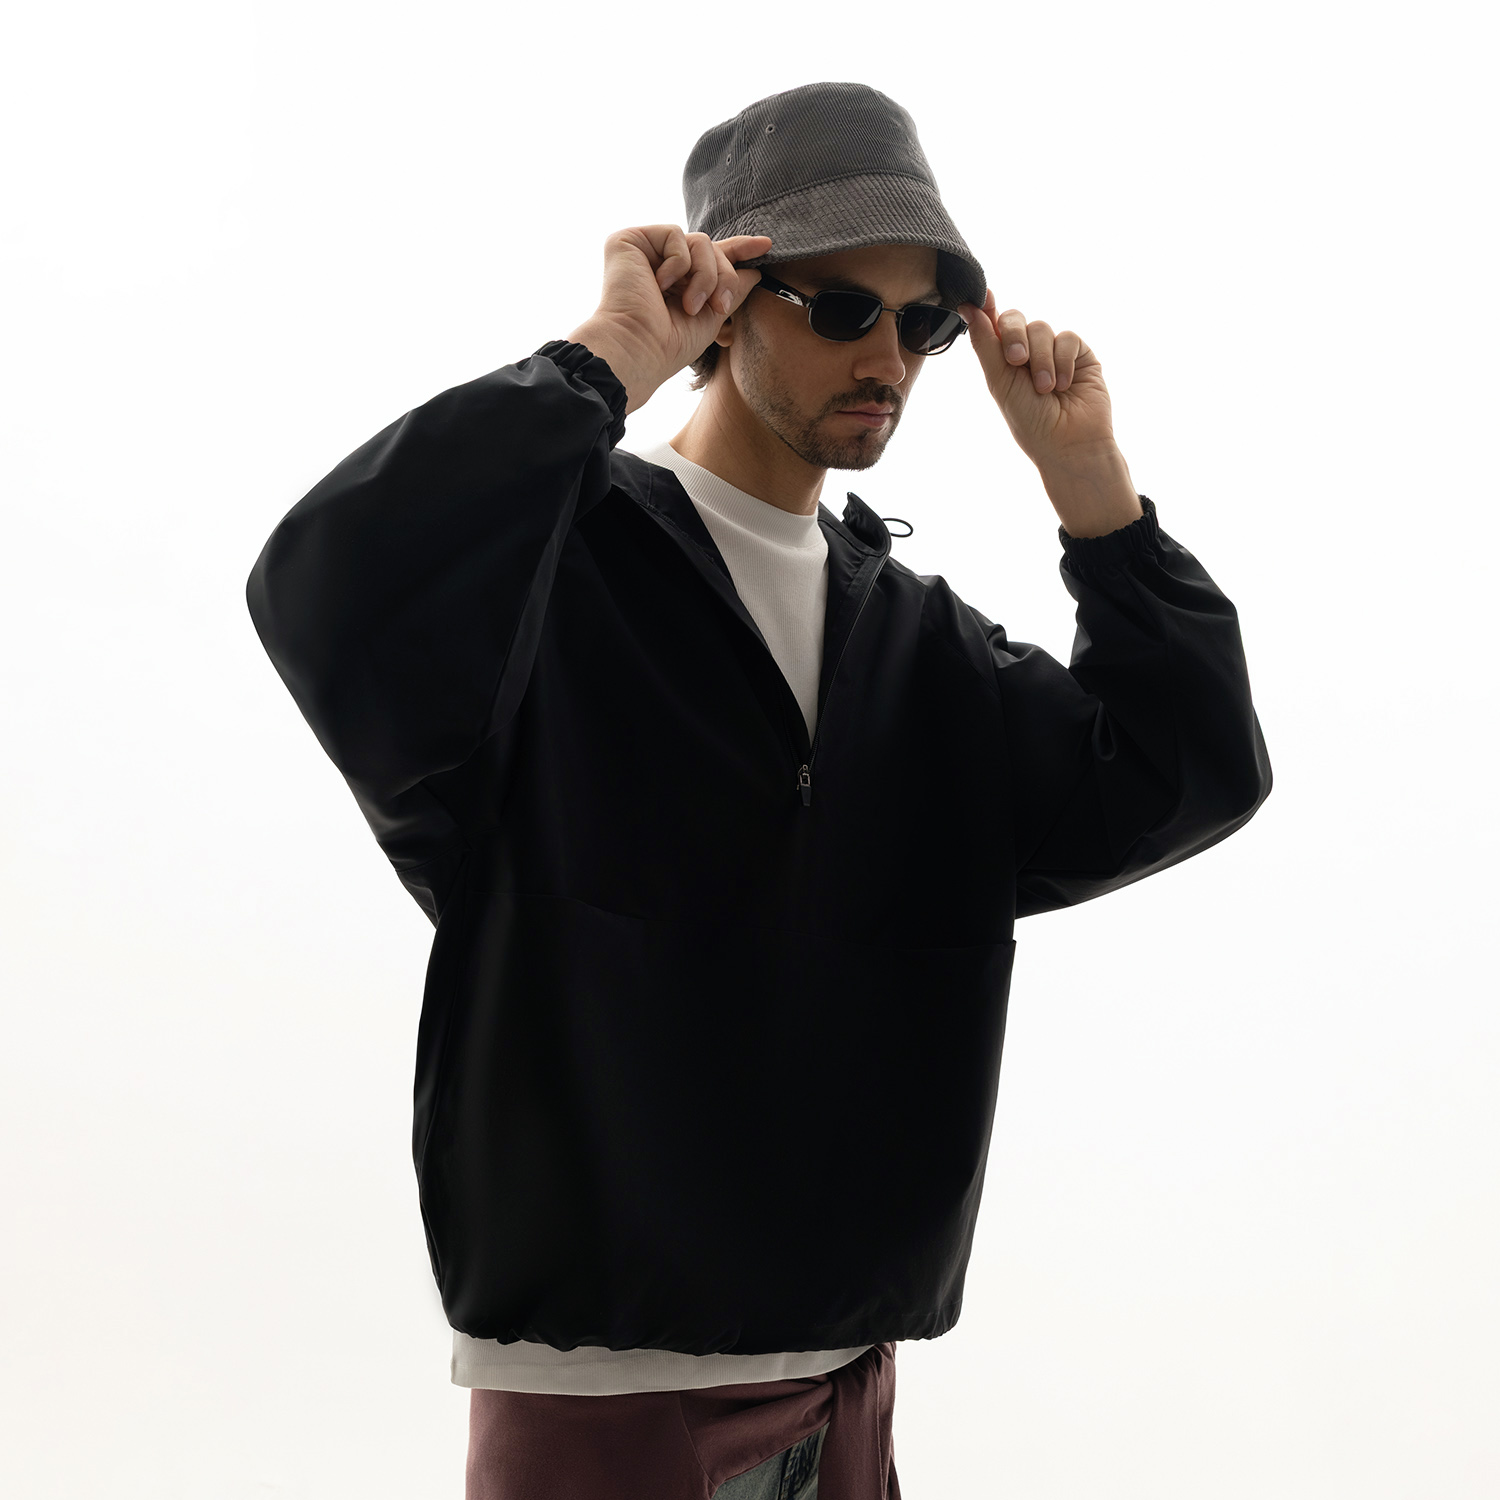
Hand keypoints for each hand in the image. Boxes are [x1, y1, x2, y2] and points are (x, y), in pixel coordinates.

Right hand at [569, 225, 771, 412]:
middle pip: (711, 248)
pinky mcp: (629, 240)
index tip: (766, 245)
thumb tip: (755, 270)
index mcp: (677, 283)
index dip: (739, 250)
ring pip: (699, 241)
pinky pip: (674, 235)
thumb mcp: (712, 316)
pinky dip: (678, 263)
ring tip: (689, 305)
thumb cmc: (670, 344)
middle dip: (723, 276)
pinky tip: (659, 285)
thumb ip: (732, 289)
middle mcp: (660, 264)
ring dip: (704, 275)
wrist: (639, 349)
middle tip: (719, 306)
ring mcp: (645, 252)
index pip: (711, 257)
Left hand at [959, 290, 1118, 472]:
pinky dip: (1062, 361)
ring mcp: (1053, 351)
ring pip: (1041, 328)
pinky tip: (1064, 384)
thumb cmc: (1030, 420)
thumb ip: (985, 343)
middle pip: (1014, 319)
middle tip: (1016, 361)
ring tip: (1045, 389)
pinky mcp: (1080, 354)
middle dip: (1014, 336)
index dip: (984, 308)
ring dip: (1041, 359)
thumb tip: (967, 305)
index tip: (979, 297)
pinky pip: (1067, 338)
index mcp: (1002, 360)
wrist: (1068, 442)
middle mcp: (1027, 352)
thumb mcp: (1000, 382)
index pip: (991, 325)